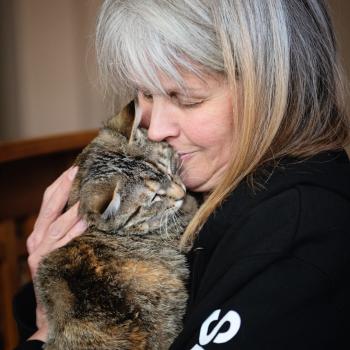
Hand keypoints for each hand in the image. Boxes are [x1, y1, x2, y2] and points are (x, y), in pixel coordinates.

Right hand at [26, 166, 87, 341]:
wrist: (51, 306)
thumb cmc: (61, 270)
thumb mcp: (60, 247)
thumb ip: (69, 228)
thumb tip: (91, 207)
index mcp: (39, 232)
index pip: (48, 201)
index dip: (60, 185)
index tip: (74, 169)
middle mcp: (36, 239)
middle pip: (49, 208)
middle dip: (63, 188)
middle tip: (77, 171)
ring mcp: (40, 253)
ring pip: (56, 225)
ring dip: (72, 208)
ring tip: (86, 194)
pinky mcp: (47, 265)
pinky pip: (64, 245)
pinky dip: (75, 233)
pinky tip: (87, 222)